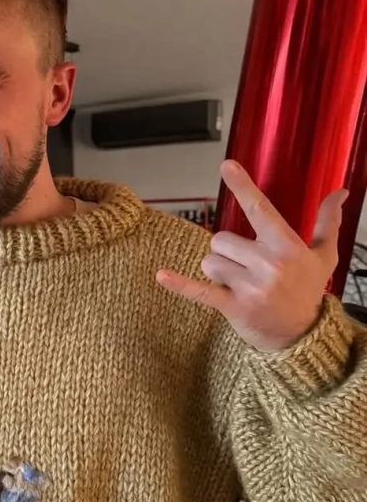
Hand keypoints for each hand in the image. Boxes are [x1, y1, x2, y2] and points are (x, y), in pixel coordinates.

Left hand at [156, 161, 346, 351]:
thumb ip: (327, 221)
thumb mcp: (323, 255)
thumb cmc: (308, 291)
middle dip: (228, 252)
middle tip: (247, 268)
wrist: (301, 335)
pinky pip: (199, 291)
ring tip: (238, 283)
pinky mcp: (233, 306)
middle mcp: (268, 264)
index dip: (242, 187)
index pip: (260, 210)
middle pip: (222, 239)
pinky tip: (161, 275)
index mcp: (286, 247)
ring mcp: (250, 286)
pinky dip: (180, 285)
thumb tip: (339, 191)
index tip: (226, 166)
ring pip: (210, 261)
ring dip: (218, 271)